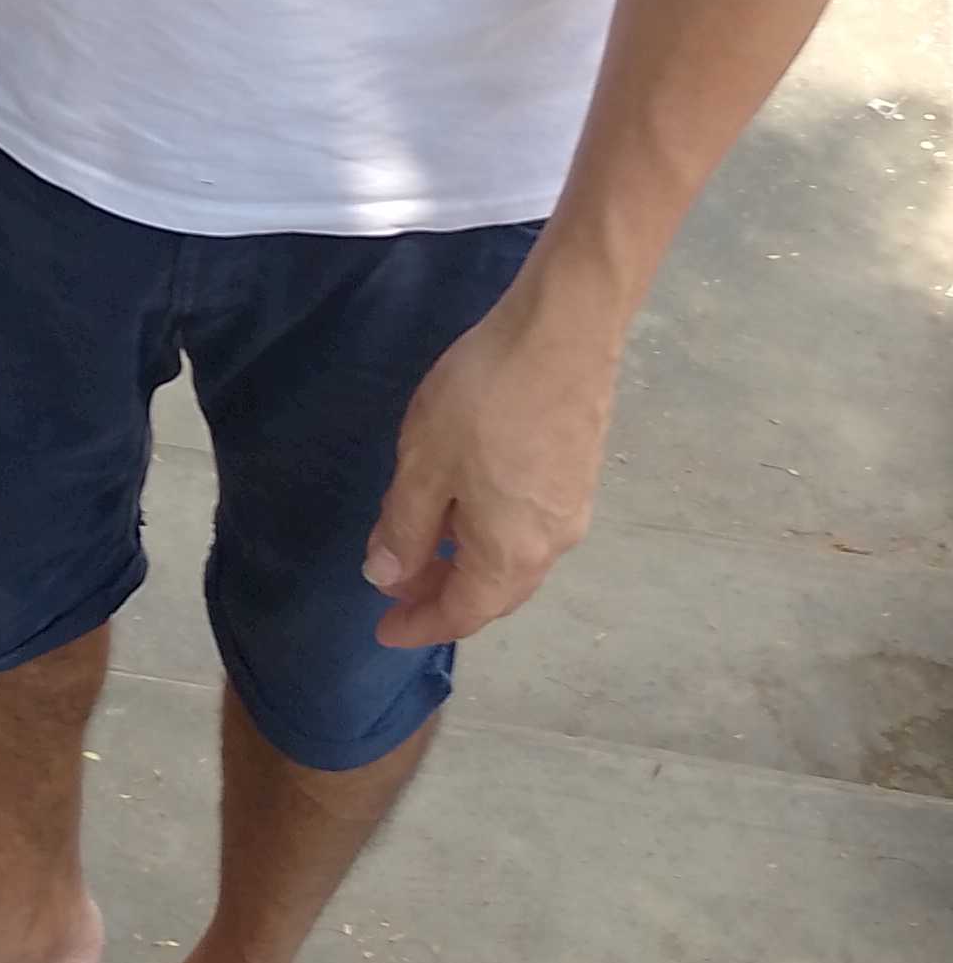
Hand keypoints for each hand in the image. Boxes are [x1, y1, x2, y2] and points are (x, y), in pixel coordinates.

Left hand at [362, 272, 622, 650]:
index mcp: (510, 555)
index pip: (462, 612)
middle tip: (395, 587)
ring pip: (511, 559)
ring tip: (419, 541)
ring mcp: (572, 508)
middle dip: (441, 595)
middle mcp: (551, 545)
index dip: (419, 625)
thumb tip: (387, 577)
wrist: (565, 330)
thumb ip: (403, 527)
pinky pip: (526, 528)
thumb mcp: (424, 465)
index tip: (383, 632)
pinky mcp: (578, 473)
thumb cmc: (485, 400)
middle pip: (492, 593)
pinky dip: (487, 534)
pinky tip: (462, 501)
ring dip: (464, 561)